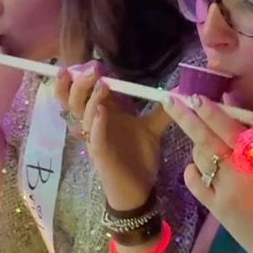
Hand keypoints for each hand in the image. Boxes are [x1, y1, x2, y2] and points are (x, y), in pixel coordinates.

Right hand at [55, 62, 167, 210]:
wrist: (140, 189)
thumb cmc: (139, 157)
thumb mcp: (151, 128)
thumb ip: (162, 110)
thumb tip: (180, 91)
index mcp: (102, 113)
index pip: (84, 89)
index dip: (84, 75)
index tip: (95, 62)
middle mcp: (93, 123)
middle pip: (72, 98)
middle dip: (78, 81)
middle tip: (92, 68)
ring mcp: (93, 138)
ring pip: (79, 114)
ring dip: (88, 98)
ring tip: (101, 84)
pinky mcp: (99, 154)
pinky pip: (93, 137)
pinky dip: (96, 123)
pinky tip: (101, 112)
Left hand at [168, 93, 252, 252]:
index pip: (231, 128)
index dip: (212, 111)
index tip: (197, 97)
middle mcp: (240, 172)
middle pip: (207, 138)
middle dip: (186, 117)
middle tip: (171, 100)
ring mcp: (224, 191)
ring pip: (200, 158)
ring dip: (197, 143)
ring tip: (201, 135)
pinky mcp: (215, 209)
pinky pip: (195, 184)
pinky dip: (192, 171)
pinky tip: (197, 166)